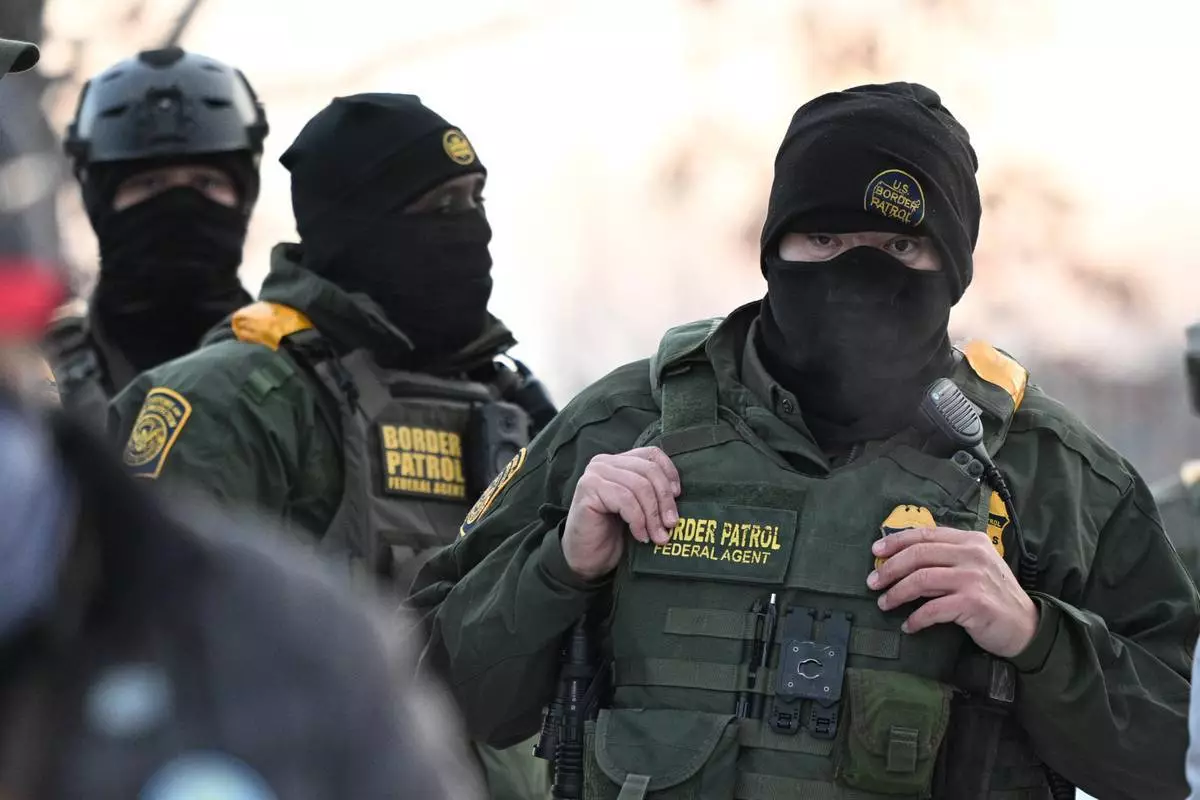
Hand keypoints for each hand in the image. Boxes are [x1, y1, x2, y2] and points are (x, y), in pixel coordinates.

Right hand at [562, 447, 681, 580]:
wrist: (587, 558)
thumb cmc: (614, 534)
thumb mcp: (639, 508)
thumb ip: (653, 493)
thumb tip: (678, 492)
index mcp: (618, 461)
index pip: (652, 454)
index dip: (669, 473)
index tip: (678, 497)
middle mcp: (604, 462)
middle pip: (649, 471)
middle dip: (665, 500)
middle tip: (672, 524)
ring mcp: (594, 474)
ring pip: (639, 486)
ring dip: (653, 515)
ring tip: (658, 536)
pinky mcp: (588, 490)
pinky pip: (625, 500)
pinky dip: (638, 520)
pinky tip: (640, 536)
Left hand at [867, 527, 1038, 658]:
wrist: (1025, 626)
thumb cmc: (993, 595)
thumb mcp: (974, 566)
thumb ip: (946, 557)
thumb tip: (902, 558)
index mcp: (970, 540)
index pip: (925, 534)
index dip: (896, 541)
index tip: (875, 551)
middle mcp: (972, 554)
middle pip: (918, 555)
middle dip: (889, 568)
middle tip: (872, 582)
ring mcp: (974, 578)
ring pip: (921, 579)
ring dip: (897, 593)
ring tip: (884, 603)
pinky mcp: (973, 603)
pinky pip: (933, 609)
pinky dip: (916, 618)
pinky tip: (908, 625)